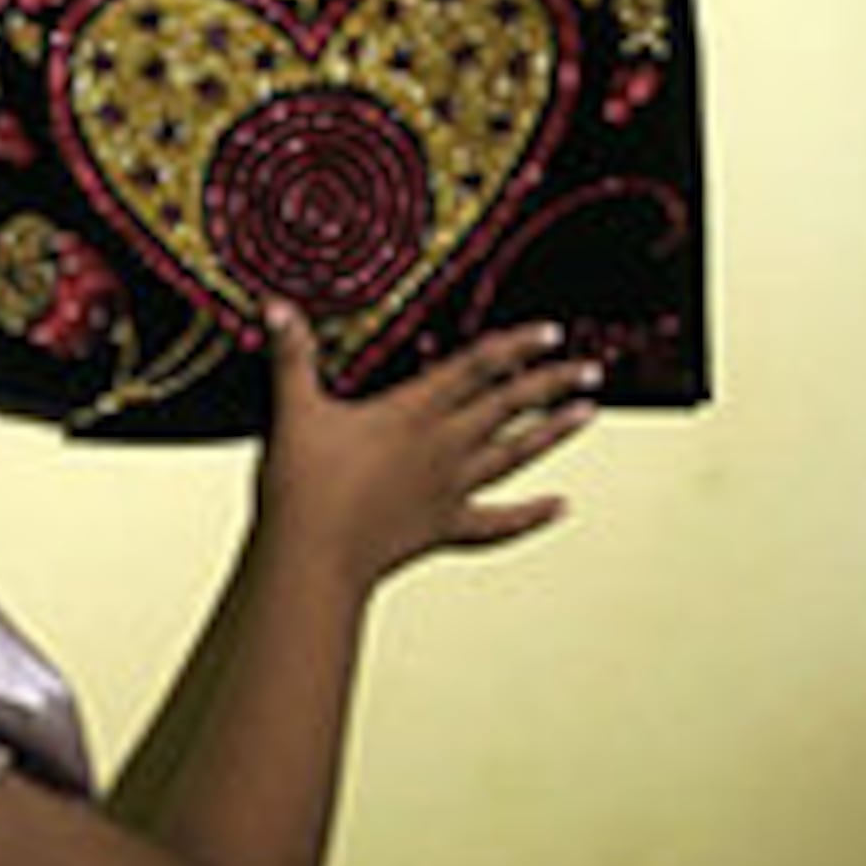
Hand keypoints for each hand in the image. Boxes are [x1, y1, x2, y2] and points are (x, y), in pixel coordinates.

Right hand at [253, 308, 597, 593]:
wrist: (312, 558)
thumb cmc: (303, 487)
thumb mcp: (293, 410)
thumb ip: (292, 356)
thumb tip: (278, 307)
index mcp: (412, 412)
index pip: (477, 367)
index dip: (516, 346)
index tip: (551, 332)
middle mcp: (442, 447)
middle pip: (508, 406)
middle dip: (551, 383)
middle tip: (588, 367)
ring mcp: (449, 490)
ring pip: (514, 454)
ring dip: (553, 433)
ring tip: (588, 414)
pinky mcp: (443, 528)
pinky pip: (499, 523)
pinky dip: (532, 515)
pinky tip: (561, 507)